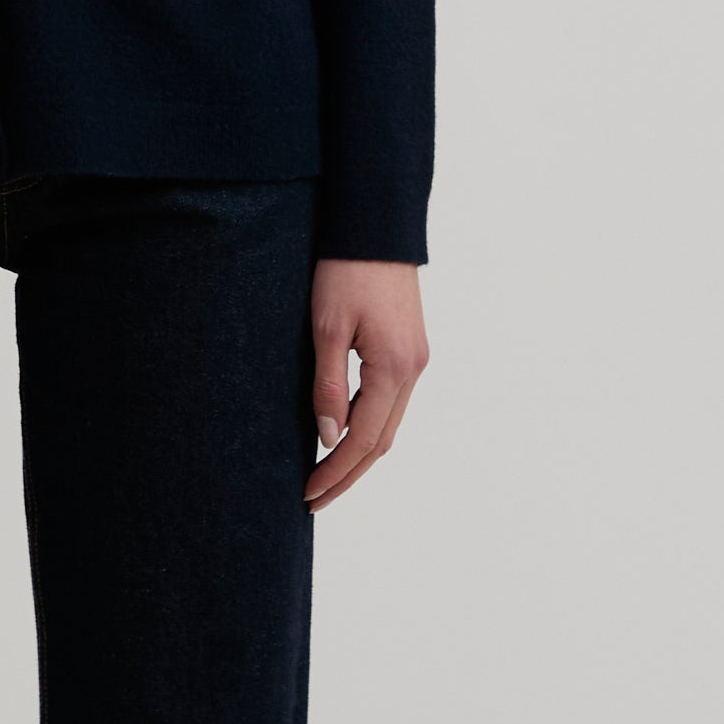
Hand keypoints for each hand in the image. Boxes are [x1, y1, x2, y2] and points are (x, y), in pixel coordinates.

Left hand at [303, 258, 428, 509]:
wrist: (375, 224)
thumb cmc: (344, 269)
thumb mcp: (327, 326)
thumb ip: (328, 384)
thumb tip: (329, 436)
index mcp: (394, 368)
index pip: (364, 440)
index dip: (335, 472)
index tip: (308, 494)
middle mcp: (413, 370)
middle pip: (382, 441)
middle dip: (348, 474)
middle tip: (314, 499)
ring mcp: (416, 359)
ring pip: (389, 424)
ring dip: (360, 454)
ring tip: (326, 475)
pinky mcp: (411, 348)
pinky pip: (391, 401)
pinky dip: (369, 426)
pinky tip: (345, 432)